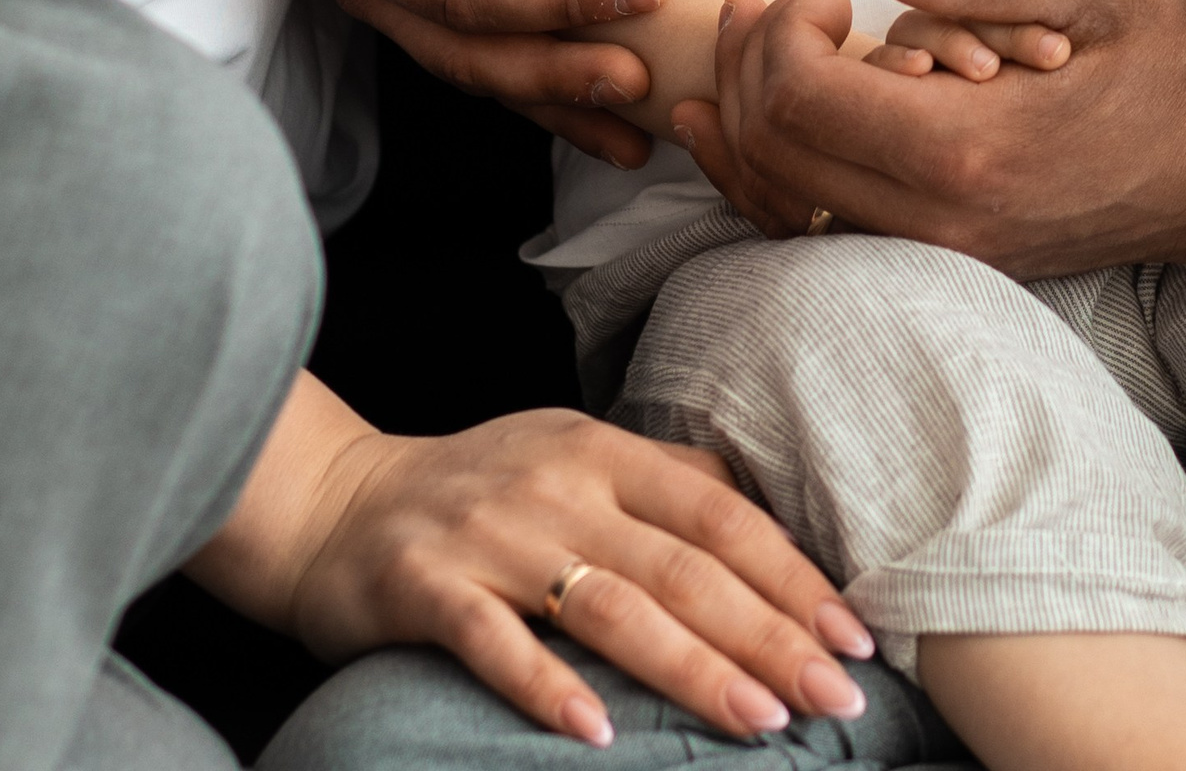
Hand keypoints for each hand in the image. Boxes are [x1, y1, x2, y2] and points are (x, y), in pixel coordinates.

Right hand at [195, 376, 873, 749]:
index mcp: (600, 451)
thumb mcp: (572, 456)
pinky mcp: (426, 588)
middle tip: (838, 697)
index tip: (855, 636)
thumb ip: (659, 477)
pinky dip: (548, 687)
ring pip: (608, 604)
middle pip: (681, 564)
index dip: (791, 572)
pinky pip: (494, 642)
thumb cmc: (473, 489)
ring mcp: (490, 535)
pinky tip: (596, 734)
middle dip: (769, 634)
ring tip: (759, 720)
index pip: (717, 511)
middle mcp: (556, 485)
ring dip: (691, 666)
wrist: (330, 503)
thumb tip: (762, 504)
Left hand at [669, 0, 1185, 276]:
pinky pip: (819, 227)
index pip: (801, 100)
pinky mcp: (945, 256)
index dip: (783, 30)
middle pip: (772, 153)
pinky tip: (747, 123)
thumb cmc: (1164, 60)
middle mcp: (940, 222)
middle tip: (769, 3)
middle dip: (750, 64)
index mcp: (970, 150)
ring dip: (747, 116)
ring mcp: (940, 252)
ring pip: (781, 201)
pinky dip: (772, 172)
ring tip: (754, 43)